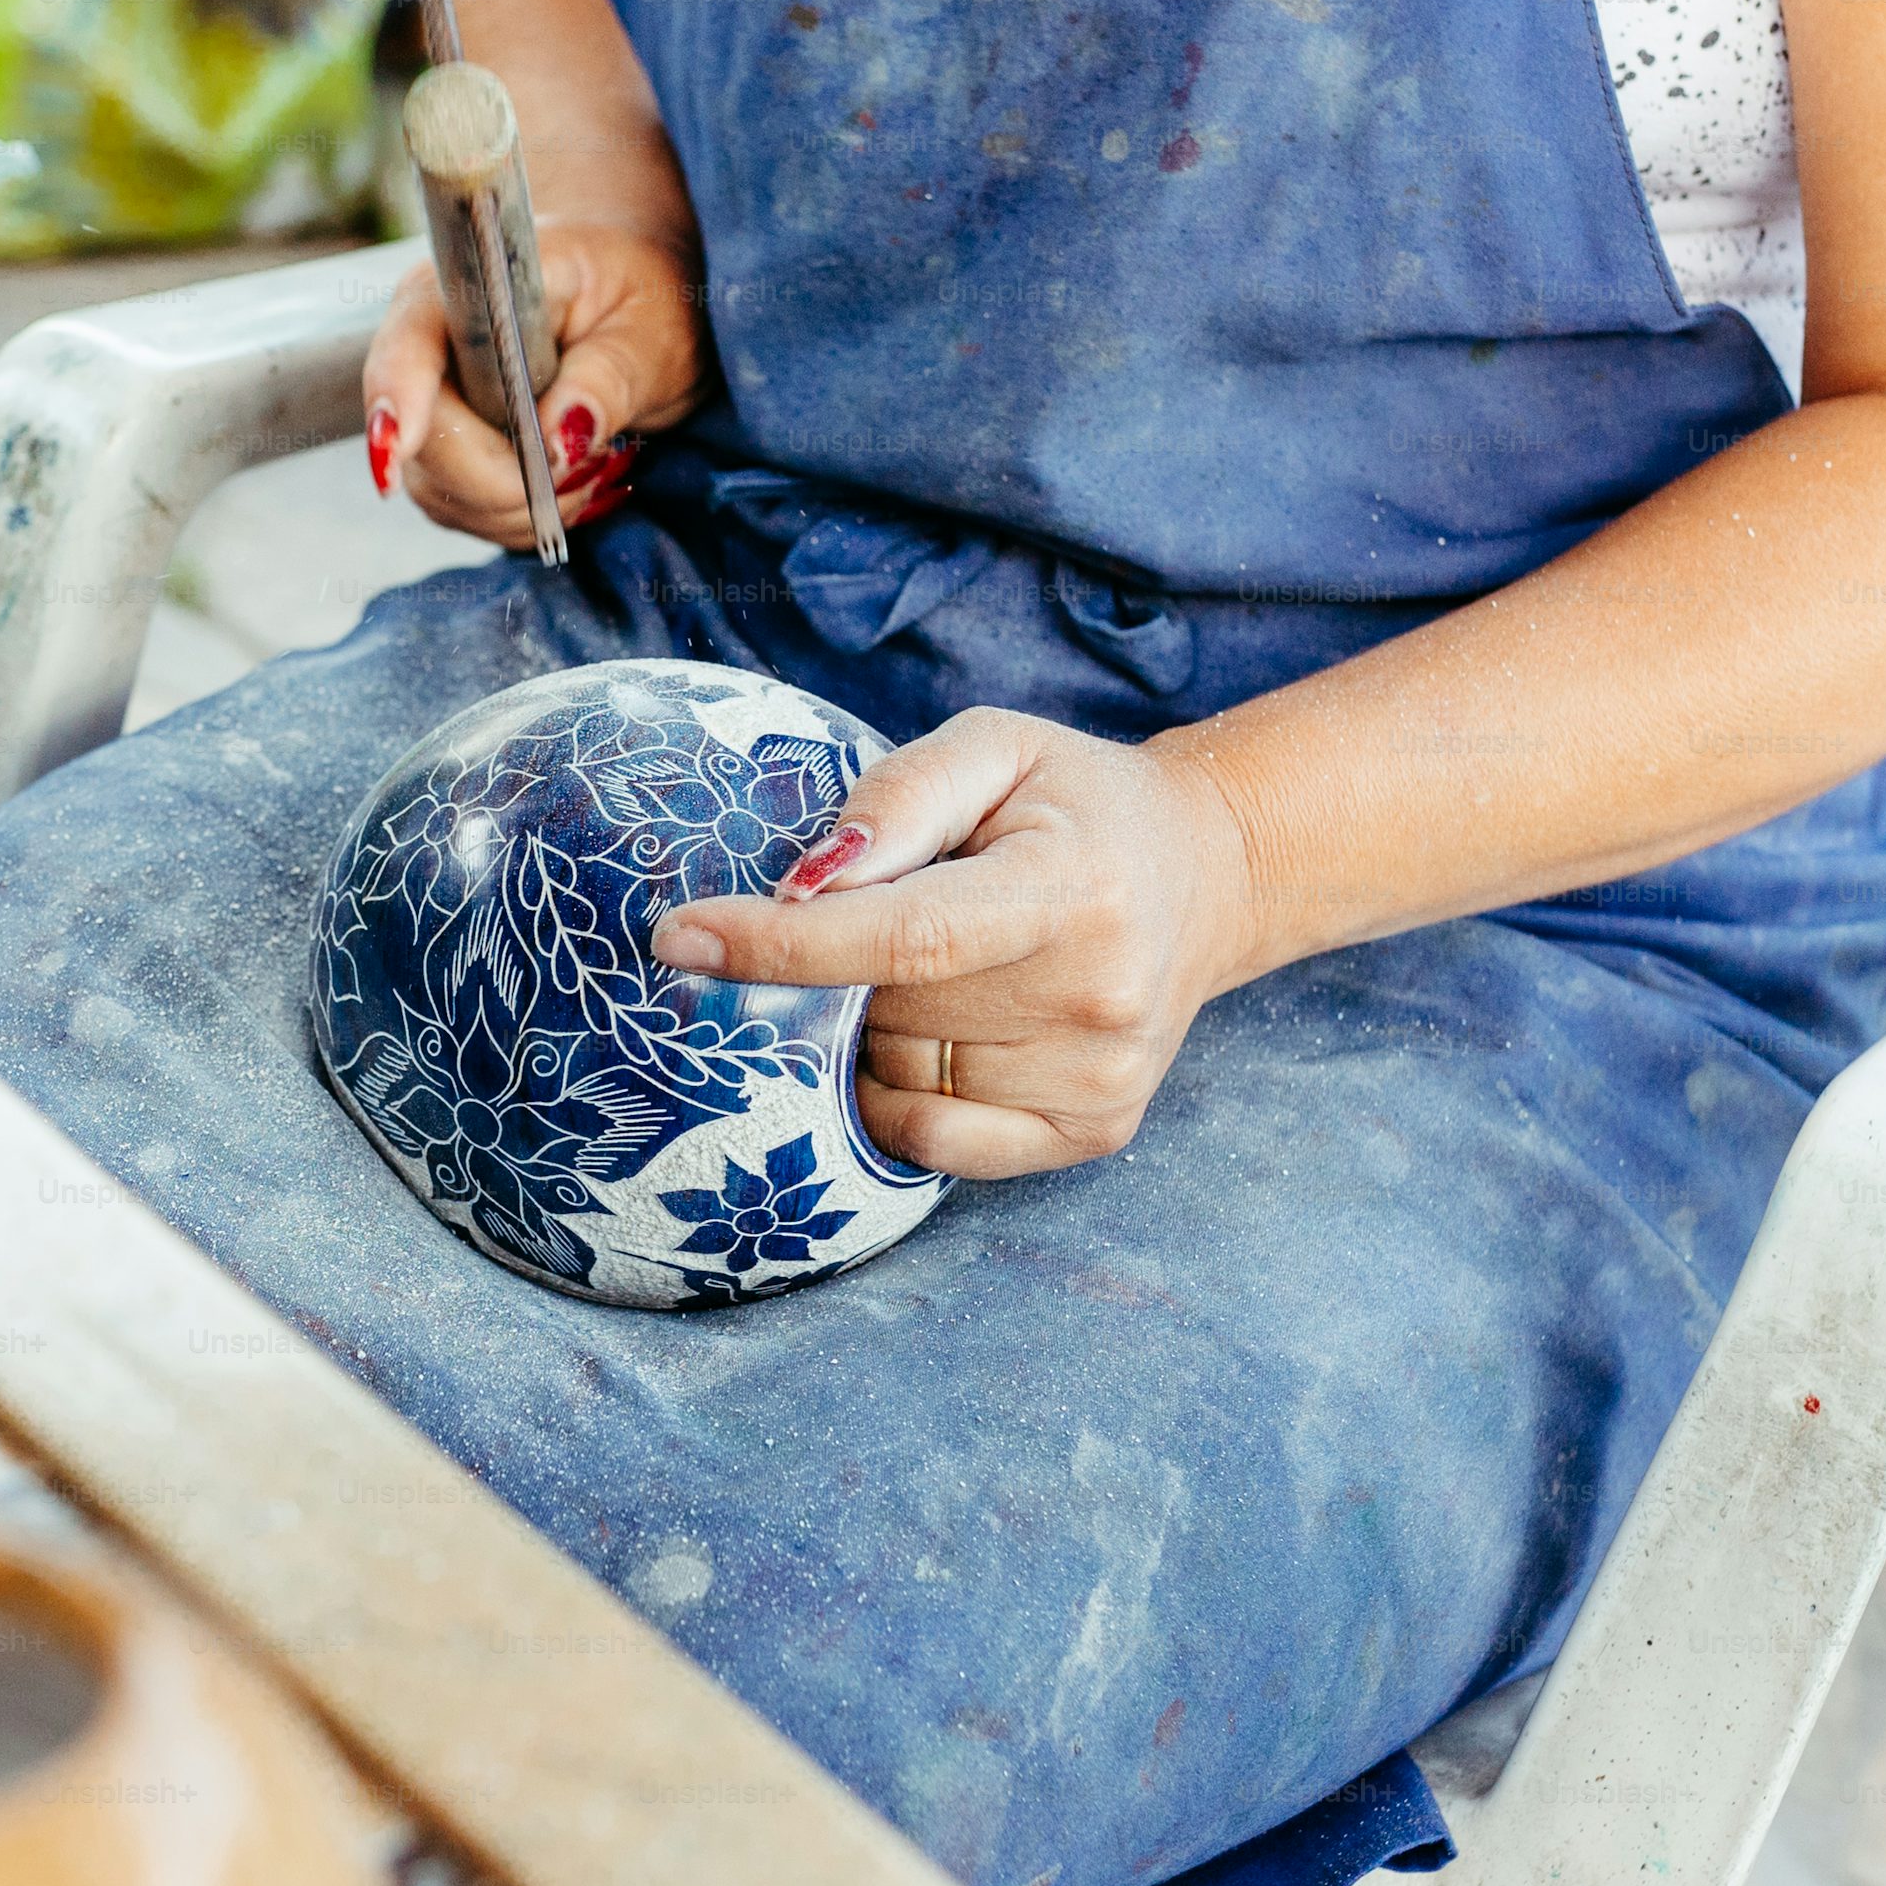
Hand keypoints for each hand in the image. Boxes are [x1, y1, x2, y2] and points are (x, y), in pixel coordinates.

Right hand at [361, 221, 710, 548]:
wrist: (631, 296)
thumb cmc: (640, 291)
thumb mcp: (649, 329)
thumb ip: (606, 378)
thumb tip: (556, 444)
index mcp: (471, 290)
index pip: (411, 343)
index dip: (395, 397)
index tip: (394, 452)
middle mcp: (430, 345)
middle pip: (426, 444)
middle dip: (508, 480)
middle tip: (594, 463)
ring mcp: (428, 406)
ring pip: (443, 493)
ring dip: (525, 505)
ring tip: (595, 463)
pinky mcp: (443, 456)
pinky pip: (467, 512)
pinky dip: (527, 515)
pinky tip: (572, 480)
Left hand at [647, 711, 1262, 1179]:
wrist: (1205, 875)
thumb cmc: (1074, 804)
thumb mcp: (994, 747)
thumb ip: (897, 798)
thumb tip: (803, 883)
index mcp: (1074, 889)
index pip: (904, 936)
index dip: (782, 943)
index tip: (680, 938)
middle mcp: (1097, 996)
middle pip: (888, 1007)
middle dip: (846, 965)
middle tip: (897, 913)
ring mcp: (1099, 1078)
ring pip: (897, 1075)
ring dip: (878, 1026)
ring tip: (947, 967)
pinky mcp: (1093, 1131)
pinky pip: (932, 1138)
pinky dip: (898, 1092)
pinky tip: (938, 1033)